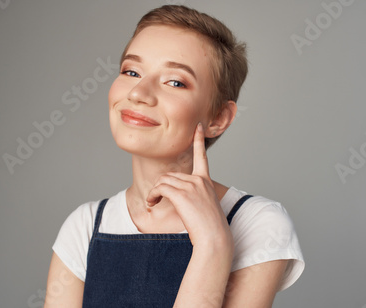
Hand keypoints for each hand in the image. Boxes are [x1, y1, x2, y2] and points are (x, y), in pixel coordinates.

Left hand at [146, 123, 232, 247]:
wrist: (214, 238)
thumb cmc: (210, 228)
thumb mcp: (204, 207)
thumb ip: (194, 196)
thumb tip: (176, 196)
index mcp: (206, 181)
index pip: (202, 156)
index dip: (199, 140)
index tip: (198, 127)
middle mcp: (199, 180)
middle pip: (171, 174)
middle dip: (160, 186)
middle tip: (155, 199)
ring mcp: (191, 186)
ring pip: (163, 180)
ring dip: (154, 191)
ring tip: (153, 202)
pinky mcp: (181, 194)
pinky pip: (160, 188)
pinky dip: (152, 195)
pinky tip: (152, 203)